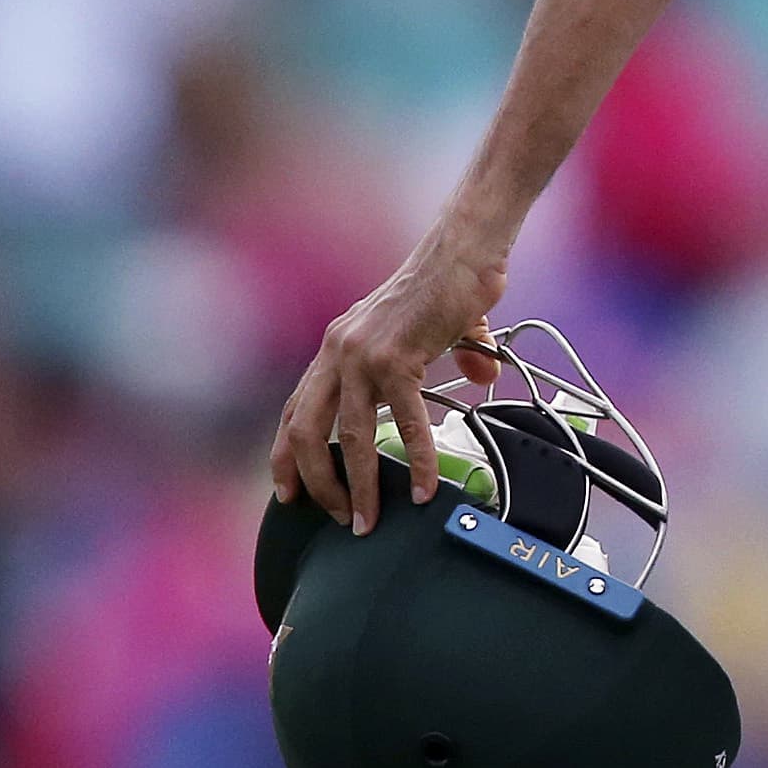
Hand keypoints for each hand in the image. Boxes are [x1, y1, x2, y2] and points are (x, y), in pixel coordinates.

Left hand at [270, 220, 507, 533]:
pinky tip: (425, 489)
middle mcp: (339, 351)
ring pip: (348, 436)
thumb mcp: (435, 327)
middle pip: (306, 432)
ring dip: (357, 485)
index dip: (286, 456)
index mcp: (337, 346)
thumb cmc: (453, 280)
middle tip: (334, 517)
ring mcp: (364, 355)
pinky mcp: (398, 358)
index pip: (295, 410)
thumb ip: (454, 355)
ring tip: (368, 521)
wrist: (466, 247)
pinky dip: (418, 461)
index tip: (288, 493)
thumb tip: (481, 379)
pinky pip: (406, 422)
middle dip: (314, 482)